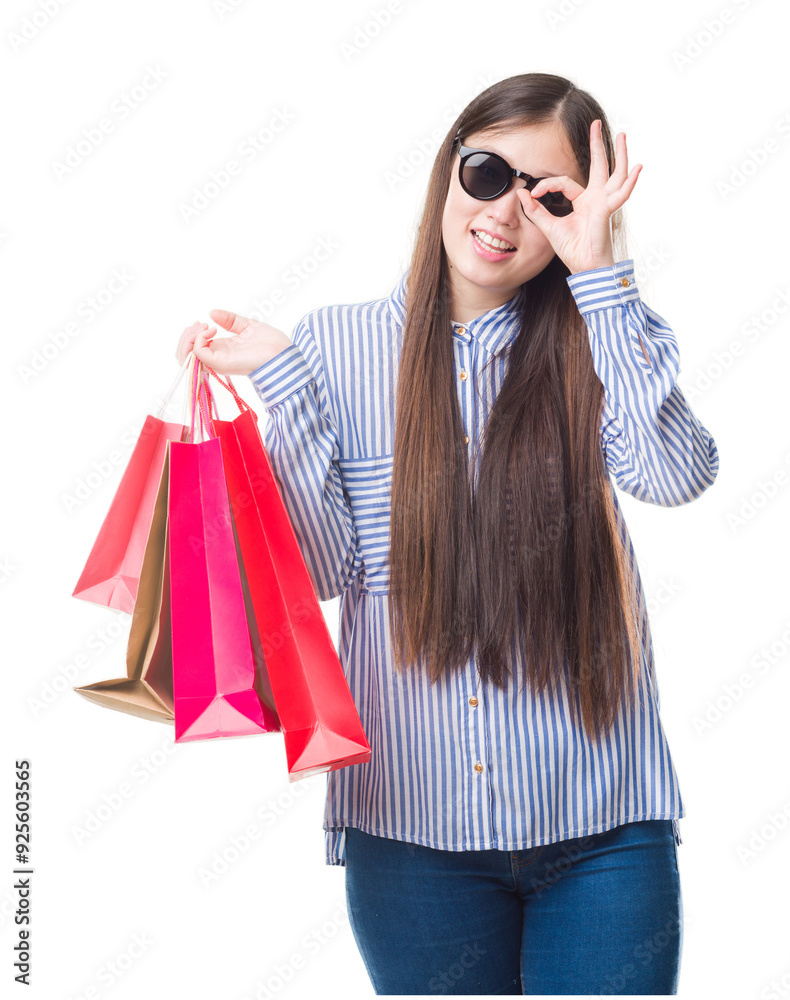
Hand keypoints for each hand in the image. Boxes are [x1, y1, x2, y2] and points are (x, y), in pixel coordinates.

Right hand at [175, 309, 292, 375]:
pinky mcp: (220, 363)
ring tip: (203, 327)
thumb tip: (212, 313)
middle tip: (201, 324)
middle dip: (186, 335)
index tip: (202, 322)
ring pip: (186, 356)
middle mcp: (216, 359)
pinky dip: (198, 339)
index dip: (192, 334)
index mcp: (221, 351)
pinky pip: (197, 353)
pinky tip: (211, 330)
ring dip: (189, 336)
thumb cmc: (271, 344)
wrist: (283, 354)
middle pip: (184, 354)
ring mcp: (217, 362)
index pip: (193, 348)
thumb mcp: (247, 325)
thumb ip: (230, 320)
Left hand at [516, 119, 641, 274]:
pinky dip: (629, 182)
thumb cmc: (573, 250)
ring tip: (623, 135)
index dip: (546, 185)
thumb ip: (536, 210)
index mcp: (583, 202)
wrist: (585, 269)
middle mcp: (596, 199)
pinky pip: (620, 195)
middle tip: (597, 123)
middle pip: (600, 166)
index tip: (531, 193)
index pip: (564, 183)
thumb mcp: (549, 227)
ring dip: (620, 154)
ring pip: (615, 174)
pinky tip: (637, 168)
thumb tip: (521, 193)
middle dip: (598, 144)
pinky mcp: (607, 211)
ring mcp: (604, 204)